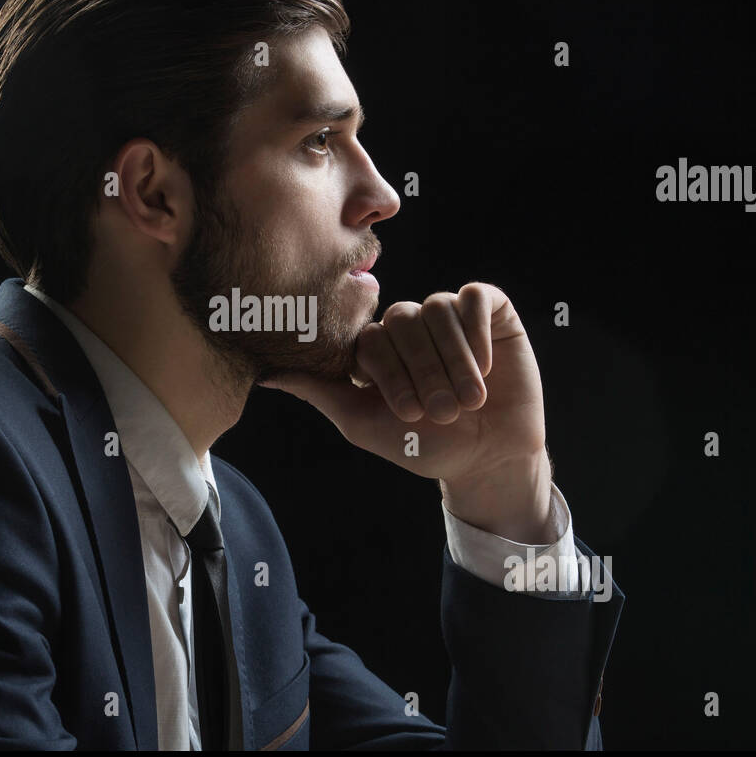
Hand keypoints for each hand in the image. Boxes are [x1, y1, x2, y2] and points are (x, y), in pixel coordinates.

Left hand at [261, 283, 555, 539]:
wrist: (488, 458)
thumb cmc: (424, 445)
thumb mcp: (364, 424)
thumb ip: (319, 392)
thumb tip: (265, 372)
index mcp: (378, 346)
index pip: (370, 337)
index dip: (389, 373)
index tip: (408, 414)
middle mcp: (410, 323)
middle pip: (403, 320)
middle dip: (423, 372)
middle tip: (442, 413)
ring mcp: (448, 314)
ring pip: (438, 309)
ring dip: (454, 361)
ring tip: (468, 400)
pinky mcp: (489, 310)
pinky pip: (476, 297)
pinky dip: (478, 333)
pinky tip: (486, 367)